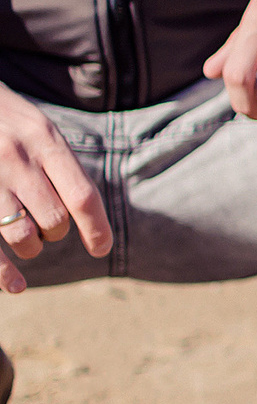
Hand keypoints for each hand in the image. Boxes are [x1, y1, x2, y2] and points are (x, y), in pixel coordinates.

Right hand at [0, 81, 110, 290]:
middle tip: (49, 229)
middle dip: (57, 234)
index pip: (82, 196)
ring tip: (29, 241)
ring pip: (23, 235)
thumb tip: (86, 208)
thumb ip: (58, 162)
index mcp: (45, 141)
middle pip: (55, 220)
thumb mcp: (37, 127)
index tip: (101, 249)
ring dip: (31, 247)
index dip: (96, 229)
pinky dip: (3, 271)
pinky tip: (15, 286)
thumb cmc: (3, 117)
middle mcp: (18, 160)